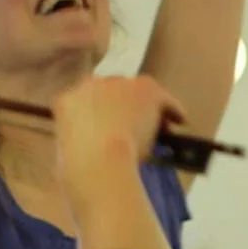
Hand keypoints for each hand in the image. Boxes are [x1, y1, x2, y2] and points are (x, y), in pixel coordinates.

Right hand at [52, 75, 185, 202]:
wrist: (97, 159)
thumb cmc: (76, 164)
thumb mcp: (67, 148)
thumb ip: (79, 137)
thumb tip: (92, 144)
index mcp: (67, 99)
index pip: (86, 100)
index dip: (101, 113)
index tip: (109, 125)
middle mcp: (92, 84)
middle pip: (112, 91)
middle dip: (123, 106)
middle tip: (133, 125)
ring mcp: (120, 84)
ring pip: (138, 92)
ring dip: (146, 108)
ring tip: (158, 126)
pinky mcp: (146, 89)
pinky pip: (163, 99)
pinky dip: (173, 110)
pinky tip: (180, 121)